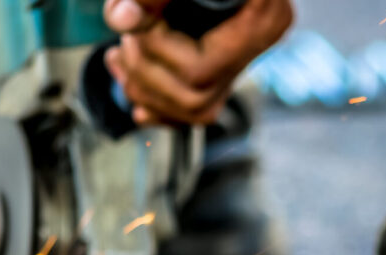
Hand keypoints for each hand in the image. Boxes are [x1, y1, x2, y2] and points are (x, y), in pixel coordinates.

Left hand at [103, 0, 292, 125]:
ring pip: (194, 107)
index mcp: (263, 14)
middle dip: (146, 66)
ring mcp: (243, 56)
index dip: (157, 47)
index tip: (134, 16)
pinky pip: (194, 109)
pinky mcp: (223, 65)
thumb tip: (123, 18)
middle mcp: (259, 40)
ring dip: (144, 85)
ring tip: (124, 49)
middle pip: (197, 92)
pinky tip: (133, 88)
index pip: (202, 66)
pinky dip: (158, 104)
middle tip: (127, 29)